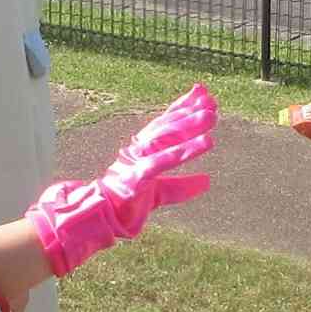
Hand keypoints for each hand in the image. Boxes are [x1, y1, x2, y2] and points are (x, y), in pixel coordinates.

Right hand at [26, 87, 216, 276]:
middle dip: (188, 111)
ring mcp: (136, 162)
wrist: (99, 218)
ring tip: (210, 115)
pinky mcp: (137, 177)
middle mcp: (138, 150)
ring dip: (188, 125)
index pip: (164, 123)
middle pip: (167, 126)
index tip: (202, 93)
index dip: (182, 107)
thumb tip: (207, 181)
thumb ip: (182, 186)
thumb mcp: (159, 193)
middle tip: (211, 99)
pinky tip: (205, 142)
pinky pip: (162, 161)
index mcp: (141, 150)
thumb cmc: (126, 204)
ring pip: (166, 139)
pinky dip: (184, 151)